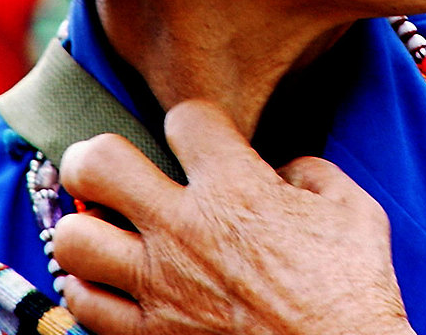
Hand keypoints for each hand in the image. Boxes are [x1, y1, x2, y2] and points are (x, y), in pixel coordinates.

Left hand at [51, 100, 414, 334]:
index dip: (194, 121)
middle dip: (94, 157)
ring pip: (72, 239)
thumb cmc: (353, 287)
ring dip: (85, 230)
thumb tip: (283, 170)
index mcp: (236, 188)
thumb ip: (310, 174)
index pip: (183, 118)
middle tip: (106, 168)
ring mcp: (160, 286)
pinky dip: (90, 291)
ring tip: (104, 231)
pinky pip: (84, 306)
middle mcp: (184, 230)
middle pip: (97, 164)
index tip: (203, 139)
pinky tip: (110, 283)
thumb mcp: (353, 209)